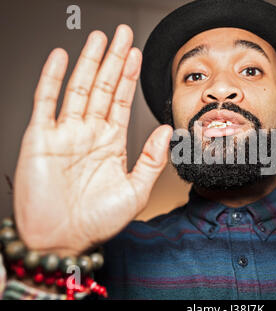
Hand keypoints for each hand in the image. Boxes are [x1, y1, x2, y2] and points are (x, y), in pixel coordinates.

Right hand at [13, 25, 172, 256]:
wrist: (63, 240)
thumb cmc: (97, 222)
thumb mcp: (135, 191)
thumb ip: (151, 160)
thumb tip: (164, 131)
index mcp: (111, 144)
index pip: (121, 101)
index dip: (129, 77)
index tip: (137, 55)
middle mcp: (90, 134)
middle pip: (103, 87)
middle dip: (113, 59)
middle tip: (122, 34)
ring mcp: (66, 133)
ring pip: (78, 88)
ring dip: (88, 62)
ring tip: (99, 38)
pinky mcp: (40, 138)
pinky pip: (46, 102)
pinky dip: (52, 79)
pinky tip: (61, 58)